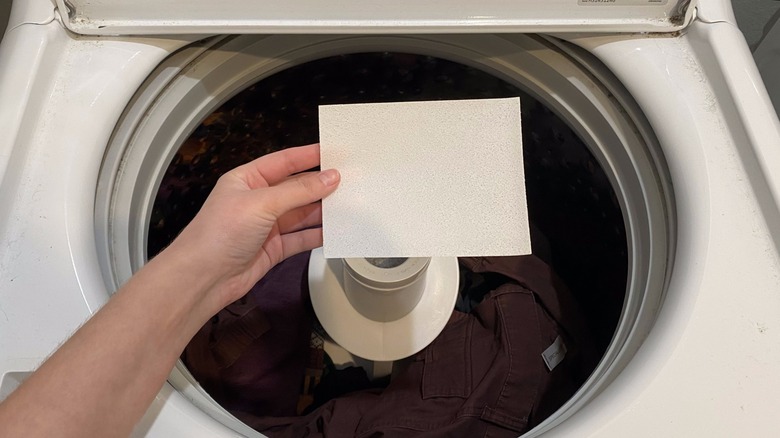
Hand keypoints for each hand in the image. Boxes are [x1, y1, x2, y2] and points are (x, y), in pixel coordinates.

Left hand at [166, 143, 339, 306]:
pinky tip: (336, 230)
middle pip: (297, 188)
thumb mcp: (261, 203)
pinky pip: (302, 237)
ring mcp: (267, 226)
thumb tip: (330, 177)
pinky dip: (319, 234)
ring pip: (303, 214)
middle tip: (351, 180)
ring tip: (351, 205)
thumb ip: (299, 191)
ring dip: (324, 211)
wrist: (203, 278)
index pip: (284, 161)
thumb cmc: (219, 233)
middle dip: (322, 185)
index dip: (309, 155)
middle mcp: (258, 200)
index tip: (335, 150)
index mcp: (247, 179)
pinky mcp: (274, 248)